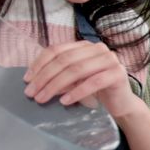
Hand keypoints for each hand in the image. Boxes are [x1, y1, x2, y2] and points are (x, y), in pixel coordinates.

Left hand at [22, 41, 140, 116]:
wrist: (122, 103)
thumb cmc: (96, 91)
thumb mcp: (74, 81)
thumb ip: (58, 76)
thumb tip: (33, 82)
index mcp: (84, 46)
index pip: (57, 50)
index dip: (39, 64)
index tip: (26, 80)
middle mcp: (97, 48)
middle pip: (64, 60)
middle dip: (44, 77)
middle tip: (32, 93)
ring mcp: (109, 59)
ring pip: (76, 70)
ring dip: (56, 85)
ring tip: (43, 99)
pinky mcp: (118, 74)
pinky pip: (93, 82)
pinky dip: (76, 92)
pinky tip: (65, 101)